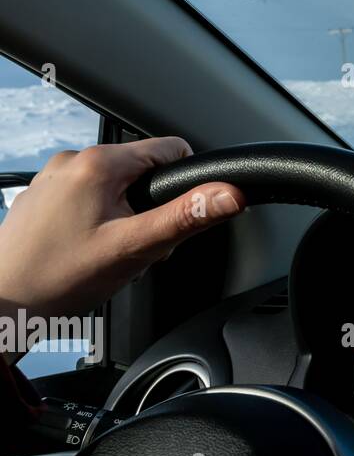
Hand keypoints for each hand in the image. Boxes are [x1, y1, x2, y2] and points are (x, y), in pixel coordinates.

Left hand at [0, 138, 245, 320]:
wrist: (1, 305)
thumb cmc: (57, 279)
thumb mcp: (134, 248)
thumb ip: (185, 218)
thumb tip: (229, 194)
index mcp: (98, 164)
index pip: (171, 150)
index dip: (185, 184)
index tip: (172, 218)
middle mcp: (72, 161)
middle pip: (144, 172)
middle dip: (152, 209)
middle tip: (135, 246)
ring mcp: (53, 178)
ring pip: (118, 188)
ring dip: (126, 218)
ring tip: (108, 252)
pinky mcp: (42, 196)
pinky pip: (89, 198)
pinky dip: (99, 222)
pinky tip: (86, 251)